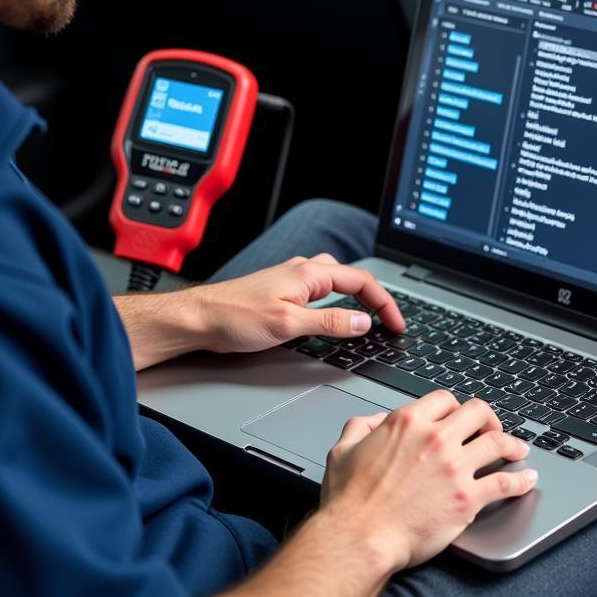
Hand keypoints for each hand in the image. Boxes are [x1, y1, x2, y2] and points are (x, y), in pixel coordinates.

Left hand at [192, 254, 405, 353]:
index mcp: (310, 273)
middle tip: (389, 322)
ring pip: (336, 282)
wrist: (200, 319)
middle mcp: (303, 270)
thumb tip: (363, 323)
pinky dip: (337, 302)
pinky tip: (334, 316)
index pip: (361, 281)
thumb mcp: (290, 325)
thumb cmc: (235, 317)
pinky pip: (320, 292)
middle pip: (352, 278)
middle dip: (375, 297)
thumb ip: (331, 323)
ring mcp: (292, 280)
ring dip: (357, 297)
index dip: (384, 303)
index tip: (396, 324)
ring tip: (370, 318)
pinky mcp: (282, 292)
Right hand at [319, 391, 537, 571]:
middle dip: (488, 418)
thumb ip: (361, 427)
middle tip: (491, 429)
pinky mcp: (466, 498)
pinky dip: (520, 480)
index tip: (459, 418)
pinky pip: (504, 483)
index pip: (445, 399)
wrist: (360, 537)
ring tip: (519, 450)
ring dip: (512, 444)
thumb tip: (375, 422)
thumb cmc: (350, 500)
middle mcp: (435, 438)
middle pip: (478, 411)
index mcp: (408, 422)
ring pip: (497, 442)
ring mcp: (454, 467)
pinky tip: (526, 480)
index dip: (454, 407)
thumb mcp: (343, 449)